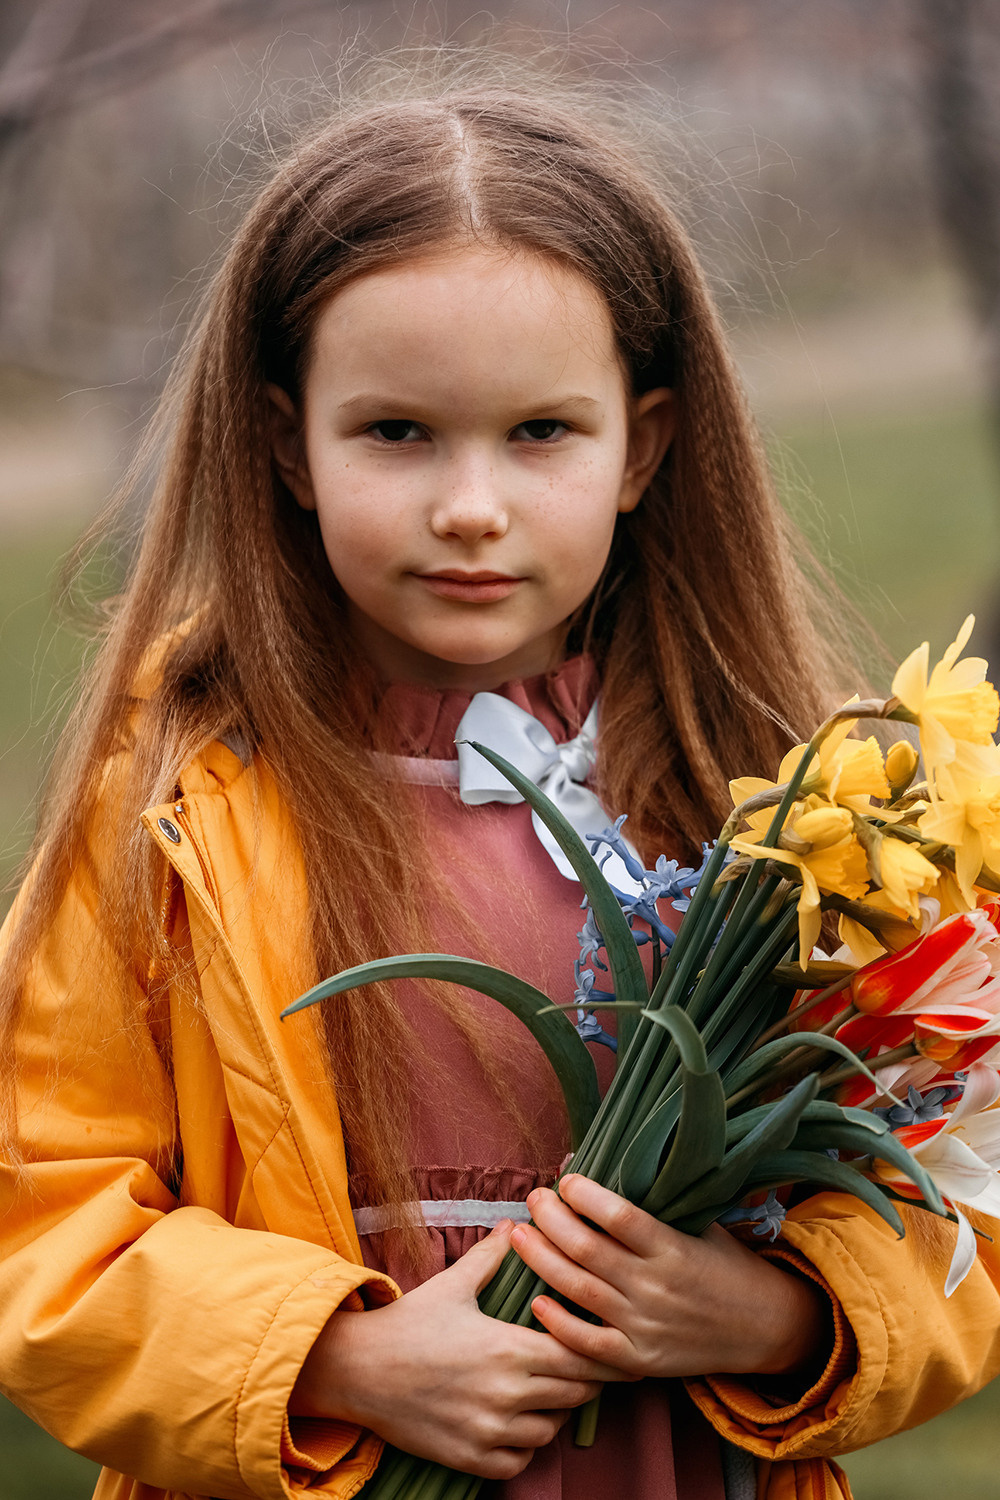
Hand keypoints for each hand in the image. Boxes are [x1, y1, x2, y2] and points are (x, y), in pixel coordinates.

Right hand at [290, 1221, 627, 1479]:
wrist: (356, 1369)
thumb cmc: (407, 1323)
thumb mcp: (452, 1284)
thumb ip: (490, 1257)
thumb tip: (513, 1225)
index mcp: (508, 1349)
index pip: (579, 1357)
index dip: (598, 1351)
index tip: (607, 1344)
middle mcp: (504, 1395)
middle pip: (573, 1395)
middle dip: (584, 1381)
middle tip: (585, 1367)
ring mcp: (487, 1432)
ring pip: (549, 1431)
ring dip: (555, 1413)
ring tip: (549, 1393)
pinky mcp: (469, 1459)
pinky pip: (518, 1463)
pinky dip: (525, 1446)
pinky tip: (519, 1424)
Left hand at [510, 1175, 826, 1380]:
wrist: (764, 1328)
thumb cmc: (726, 1265)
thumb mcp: (701, 1224)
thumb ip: (655, 1204)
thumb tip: (608, 1165)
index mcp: (673, 1248)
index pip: (620, 1216)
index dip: (585, 1195)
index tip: (565, 1180)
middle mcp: (655, 1287)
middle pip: (586, 1249)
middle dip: (549, 1220)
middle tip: (532, 1199)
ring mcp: (645, 1326)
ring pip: (578, 1290)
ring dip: (540, 1260)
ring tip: (518, 1234)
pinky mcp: (638, 1360)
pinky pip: (588, 1344)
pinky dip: (559, 1323)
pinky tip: (536, 1300)